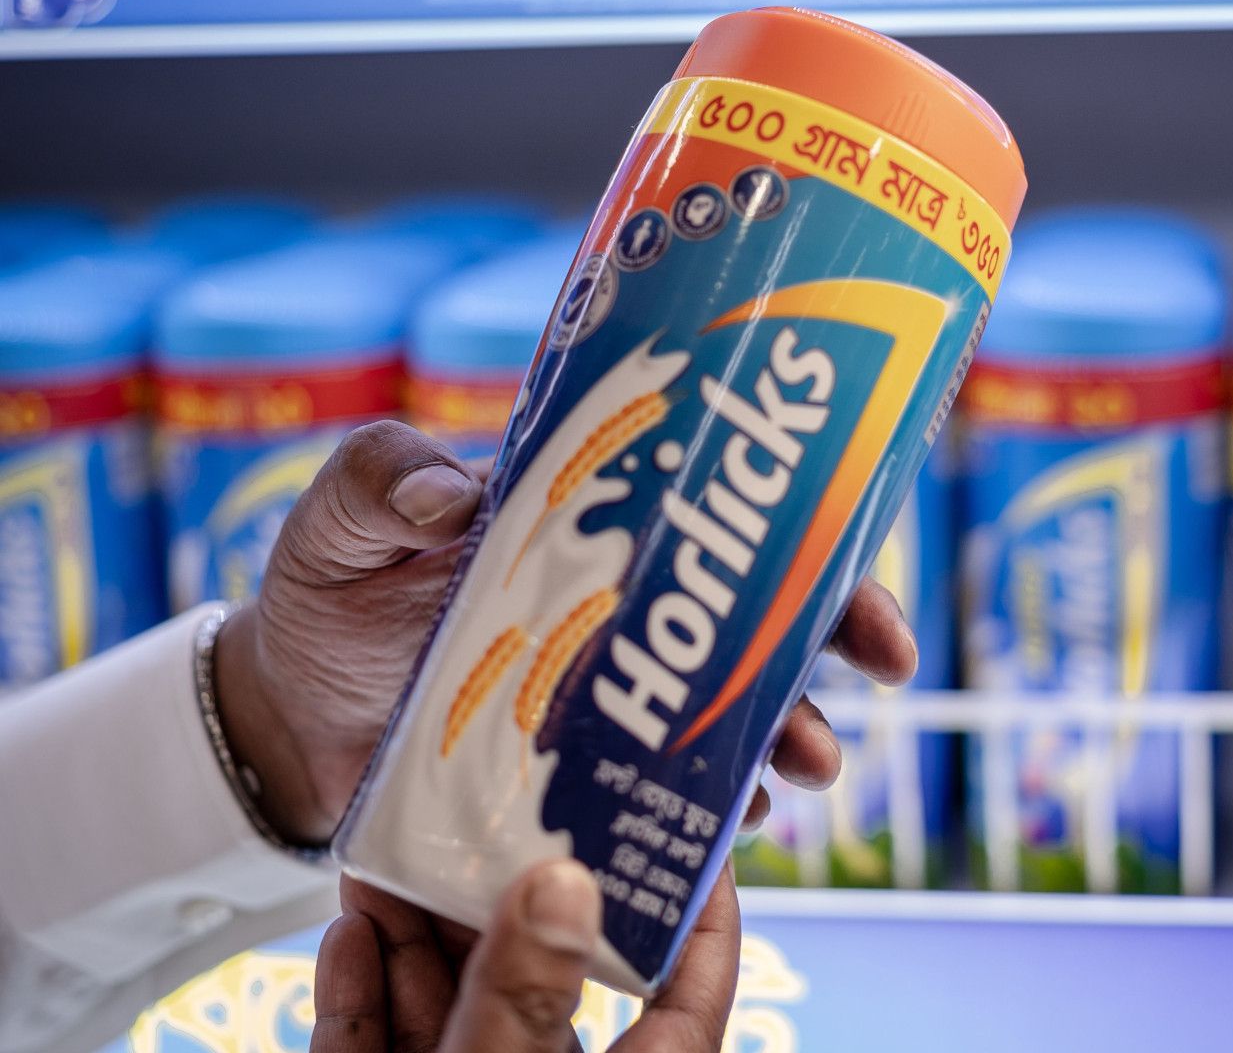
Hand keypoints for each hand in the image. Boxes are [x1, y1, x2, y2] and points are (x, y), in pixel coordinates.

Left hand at [212, 419, 917, 843]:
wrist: (284, 711)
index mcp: (593, 529)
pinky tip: (719, 826)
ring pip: (721, 713)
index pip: (721, 523)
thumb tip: (449, 493)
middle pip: (754, 621)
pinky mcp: (574, 778)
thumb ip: (381, 478)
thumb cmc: (330, 591)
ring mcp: (605, 700)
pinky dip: (699, 810)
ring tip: (798, 773)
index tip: (866, 596)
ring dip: (777, 738)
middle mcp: (621, 612)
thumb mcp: (340, 515)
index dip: (810, 549)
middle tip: (876, 685)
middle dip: (829, 648)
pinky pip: (658, 795)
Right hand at [314, 859, 739, 1052]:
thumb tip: (565, 884)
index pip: (691, 990)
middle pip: (545, 977)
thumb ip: (526, 996)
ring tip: (397, 855)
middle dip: (506, 894)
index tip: (682, 824)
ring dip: (417, 934)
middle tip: (493, 812)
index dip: (699, 908)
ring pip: (453, 1007)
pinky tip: (352, 932)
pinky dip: (362, 998)